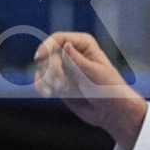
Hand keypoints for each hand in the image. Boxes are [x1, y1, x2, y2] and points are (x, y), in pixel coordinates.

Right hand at [34, 33, 148, 149]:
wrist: (111, 111)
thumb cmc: (108, 89)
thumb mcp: (94, 74)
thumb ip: (77, 61)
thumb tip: (65, 45)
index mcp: (83, 44)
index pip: (58, 39)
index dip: (46, 46)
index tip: (39, 58)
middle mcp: (71, 52)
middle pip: (49, 55)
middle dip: (52, 70)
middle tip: (62, 86)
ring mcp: (64, 67)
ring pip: (43, 68)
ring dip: (48, 80)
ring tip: (62, 91)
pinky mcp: (58, 82)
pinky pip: (42, 80)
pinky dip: (42, 86)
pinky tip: (48, 94)